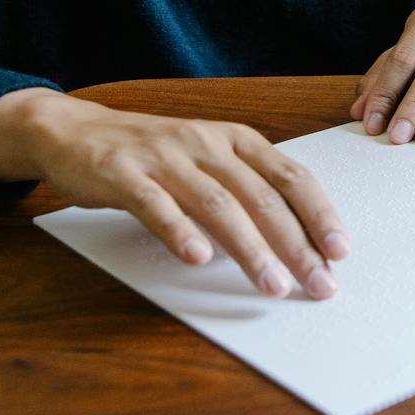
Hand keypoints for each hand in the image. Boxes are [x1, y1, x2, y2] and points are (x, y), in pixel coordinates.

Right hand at [0, 88, 348, 298]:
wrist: (74, 130)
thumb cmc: (153, 153)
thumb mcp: (207, 160)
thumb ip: (243, 190)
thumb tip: (292, 239)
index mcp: (236, 140)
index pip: (290, 176)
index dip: (319, 213)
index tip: (340, 250)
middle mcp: (207, 143)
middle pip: (262, 197)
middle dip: (296, 244)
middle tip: (318, 283)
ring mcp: (165, 156)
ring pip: (218, 204)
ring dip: (250, 248)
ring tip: (272, 284)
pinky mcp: (123, 173)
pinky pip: (155, 205)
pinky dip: (180, 231)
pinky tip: (199, 258)